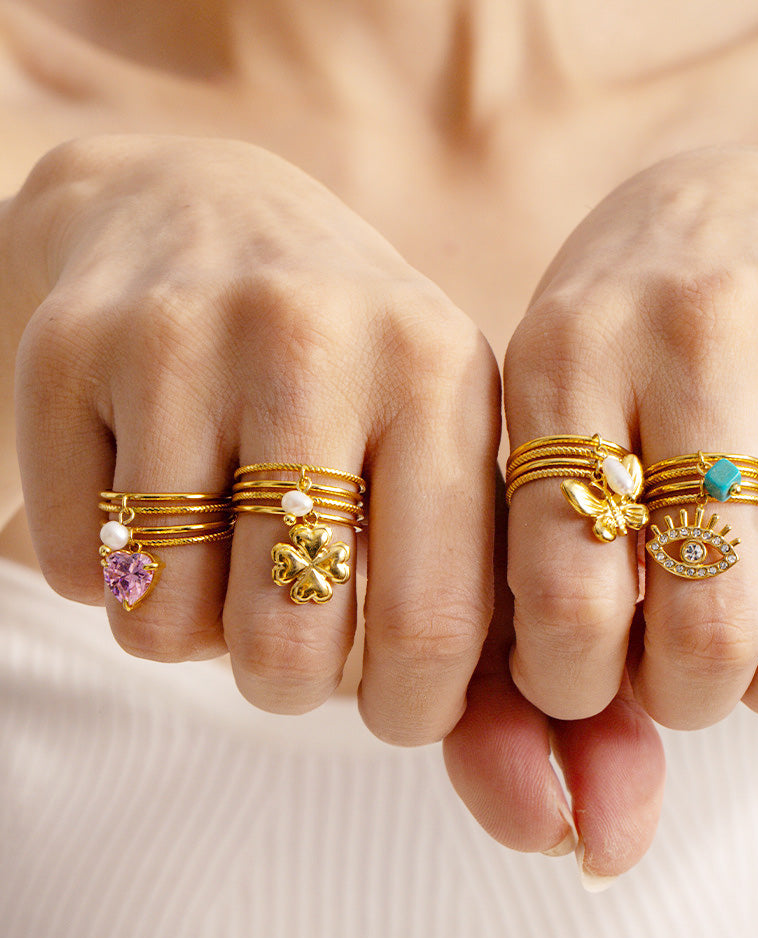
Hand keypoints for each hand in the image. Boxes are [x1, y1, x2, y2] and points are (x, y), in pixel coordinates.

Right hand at [7, 135, 499, 742]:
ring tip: (224, 562)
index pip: (437, 618)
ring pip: (169, 620)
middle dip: (292, 686)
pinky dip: (116, 576)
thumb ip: (473, 557)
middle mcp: (315, 343)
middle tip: (295, 653)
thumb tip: (497, 715)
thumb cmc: (346, 356)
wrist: (201, 209)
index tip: (400, 712)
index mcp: (439, 373)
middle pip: (291, 642)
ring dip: (197, 629)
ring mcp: (182, 338)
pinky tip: (149, 502)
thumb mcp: (439, 420)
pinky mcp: (67, 348)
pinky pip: (80, 569)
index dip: (416, 709)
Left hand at [448, 145, 757, 879]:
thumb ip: (535, 581)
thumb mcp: (545, 427)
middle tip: (676, 689)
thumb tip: (568, 801)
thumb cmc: (621, 350)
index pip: (566, 591)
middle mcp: (691, 323)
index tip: (578, 691)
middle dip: (685, 697)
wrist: (744, 207)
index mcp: (564, 351)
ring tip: (753, 673)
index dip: (573, 687)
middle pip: (704, 615)